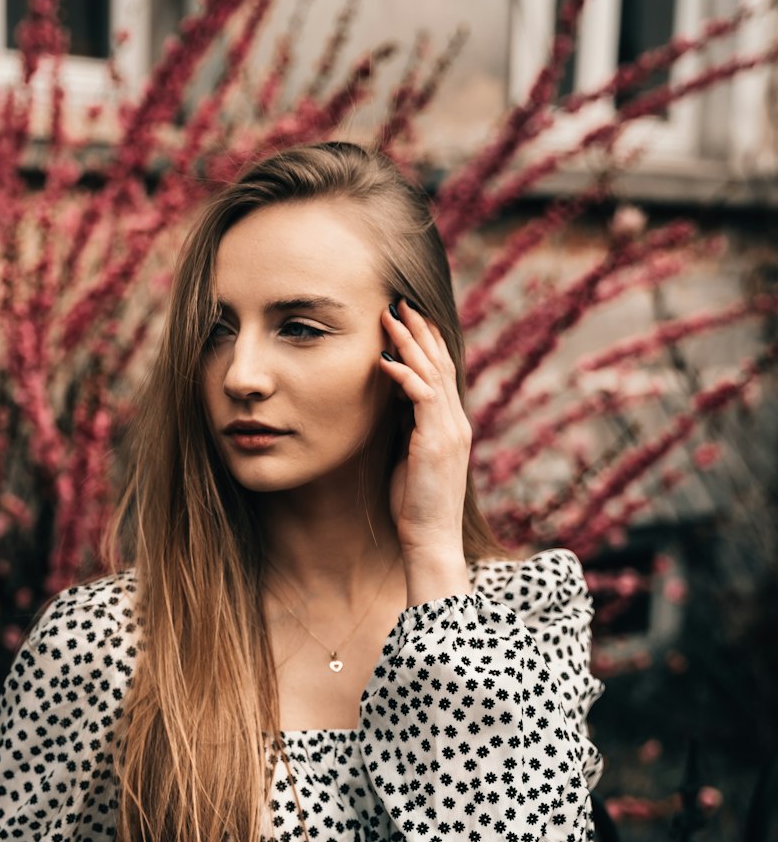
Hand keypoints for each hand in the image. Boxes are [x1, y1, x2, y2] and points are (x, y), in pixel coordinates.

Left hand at [380, 298, 470, 567]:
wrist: (431, 539)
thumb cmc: (415, 505)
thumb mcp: (409, 457)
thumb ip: (407, 426)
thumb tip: (392, 399)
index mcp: (452, 425)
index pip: (443, 372)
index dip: (426, 342)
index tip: (406, 318)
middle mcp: (456, 422)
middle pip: (441, 363)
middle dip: (420, 330)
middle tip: (399, 302)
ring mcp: (450, 431)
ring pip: (433, 373)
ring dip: (410, 343)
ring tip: (390, 317)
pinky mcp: (437, 442)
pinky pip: (423, 397)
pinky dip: (404, 375)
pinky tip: (384, 360)